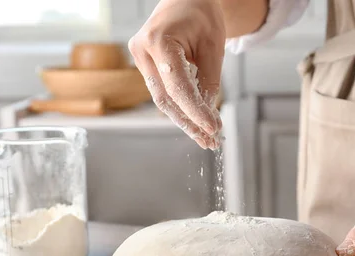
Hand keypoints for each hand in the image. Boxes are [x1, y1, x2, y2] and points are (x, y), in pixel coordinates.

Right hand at [129, 0, 224, 149]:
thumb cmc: (201, 16)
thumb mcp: (213, 48)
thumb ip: (209, 82)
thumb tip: (208, 115)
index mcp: (159, 42)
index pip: (178, 88)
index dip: (196, 112)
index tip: (213, 128)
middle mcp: (143, 51)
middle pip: (166, 99)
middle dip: (189, 122)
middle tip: (208, 140)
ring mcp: (140, 58)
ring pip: (163, 99)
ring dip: (185, 120)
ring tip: (205, 137)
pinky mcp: (145, 64)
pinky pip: (163, 91)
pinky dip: (180, 107)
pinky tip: (195, 122)